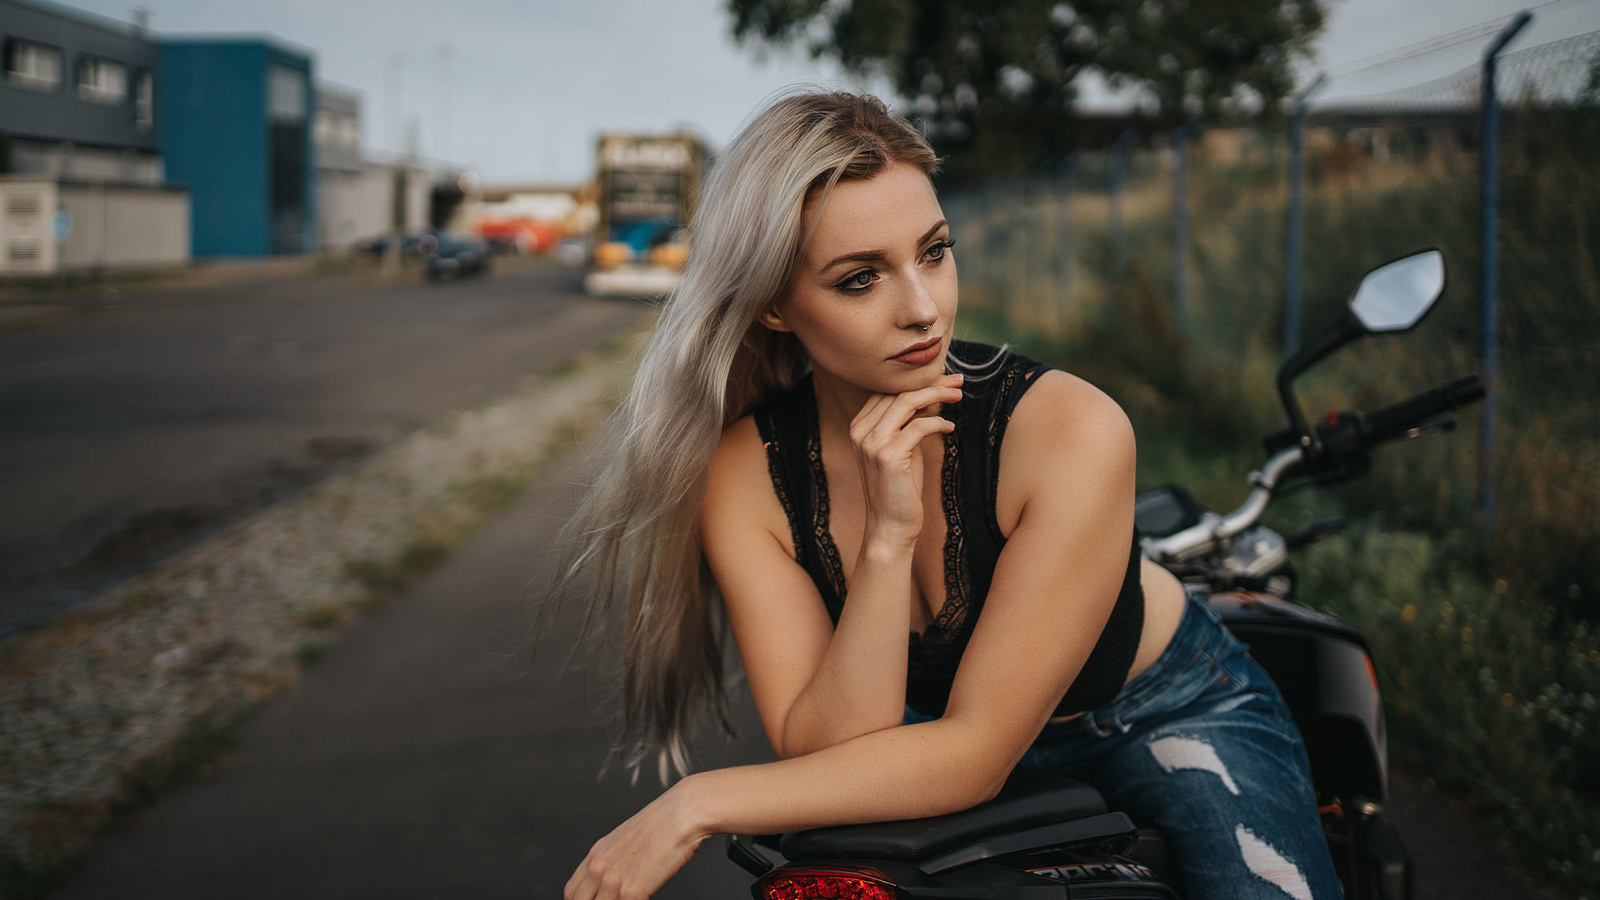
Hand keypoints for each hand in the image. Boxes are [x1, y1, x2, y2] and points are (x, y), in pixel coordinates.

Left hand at [564, 784, 707, 899]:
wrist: (682, 813)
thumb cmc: (663, 826)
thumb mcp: (627, 841)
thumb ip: (614, 861)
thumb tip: (617, 880)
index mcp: (596, 855)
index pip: (571, 893)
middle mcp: (598, 868)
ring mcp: (612, 881)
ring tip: (633, 898)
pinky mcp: (631, 891)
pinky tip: (646, 899)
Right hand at [849, 372, 962, 547]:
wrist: (890, 527)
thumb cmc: (900, 490)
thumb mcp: (904, 449)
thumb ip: (909, 423)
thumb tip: (932, 396)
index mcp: (859, 427)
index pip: (888, 391)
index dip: (917, 380)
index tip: (943, 376)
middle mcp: (861, 431)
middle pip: (898, 392)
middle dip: (932, 382)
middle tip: (958, 380)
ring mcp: (871, 443)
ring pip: (907, 401)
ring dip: (937, 393)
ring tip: (958, 395)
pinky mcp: (888, 457)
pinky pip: (919, 426)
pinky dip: (938, 423)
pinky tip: (949, 428)